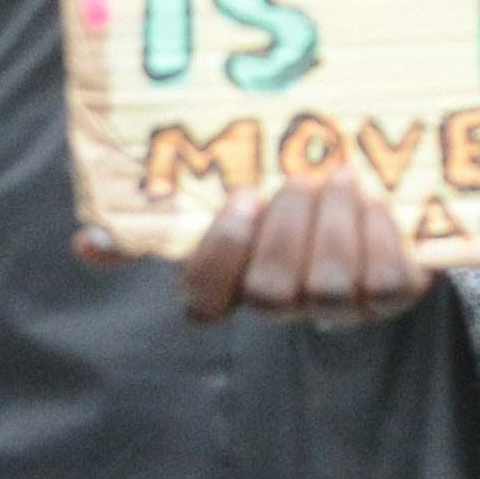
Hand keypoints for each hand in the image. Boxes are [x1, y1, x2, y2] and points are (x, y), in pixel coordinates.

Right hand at [160, 174, 426, 325]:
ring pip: (328, 290)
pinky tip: (372, 202)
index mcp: (236, 276)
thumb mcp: (241, 173)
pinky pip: (386, 285)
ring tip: (339, 179)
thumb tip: (87, 226)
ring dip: (333, 225)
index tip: (242, 197)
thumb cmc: (292, 179)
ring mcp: (339, 306)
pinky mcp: (392, 295)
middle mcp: (285, 302)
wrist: (369, 185)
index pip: (202, 300)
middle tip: (298, 180)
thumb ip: (185, 189)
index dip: (219, 255)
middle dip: (285, 229)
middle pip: (270, 293)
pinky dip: (378, 237)